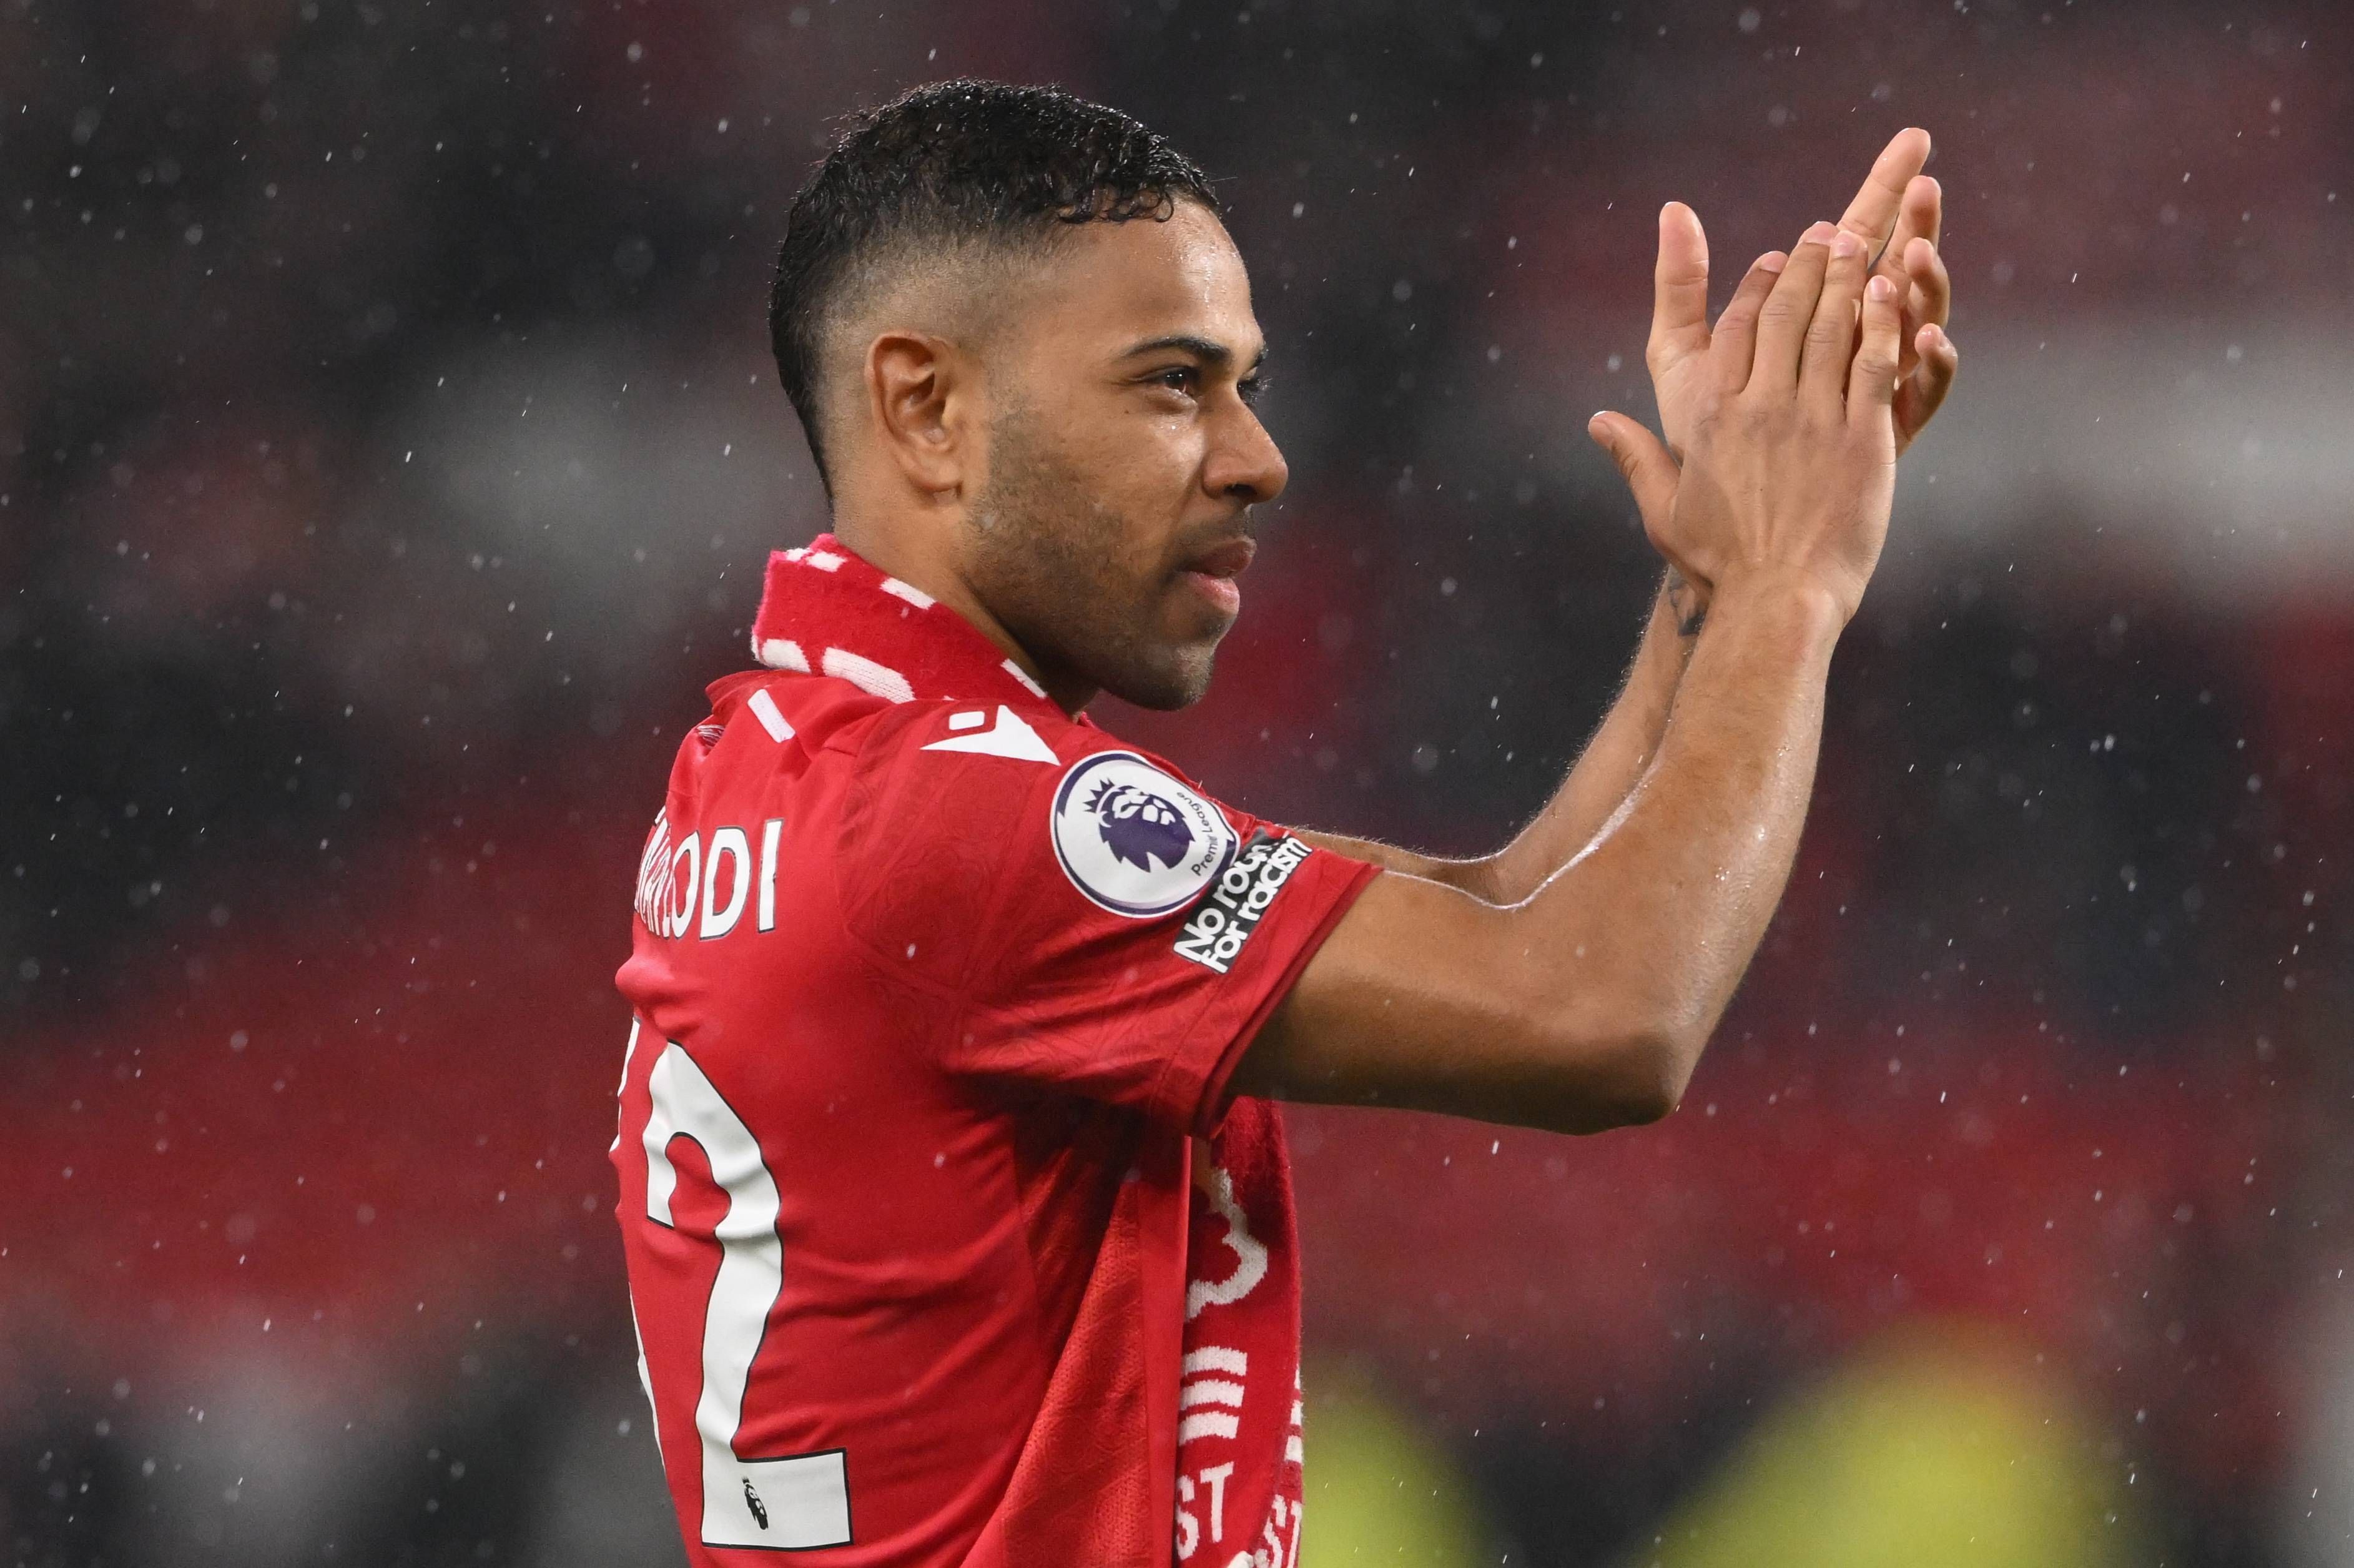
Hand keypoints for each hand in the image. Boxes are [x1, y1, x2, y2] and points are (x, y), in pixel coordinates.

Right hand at [1590, 223, 1903, 627]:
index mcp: (1714, 417)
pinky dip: (1883, 321)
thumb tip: (1598, 422)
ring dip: (1844, 278)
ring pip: (1830, 328)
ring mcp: (1813, 419)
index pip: (1733, 331)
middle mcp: (1760, 407)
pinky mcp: (1861, 438)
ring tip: (1856, 243)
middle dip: (1804, 265)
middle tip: (1821, 232)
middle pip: (1784, 315)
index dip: (1754, 289)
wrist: (1777, 601)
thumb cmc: (1721, 564)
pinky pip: (1873, 363)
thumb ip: (1634, 457)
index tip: (1771, 260)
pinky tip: (1891, 290)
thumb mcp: (1665, 510)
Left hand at [1644, 128, 1956, 461]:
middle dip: (1913, 219)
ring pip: (1918, 321)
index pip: (1855, 239)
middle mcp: (1853, 346)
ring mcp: (1876, 389)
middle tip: (1926, 174)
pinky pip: (1924, 393)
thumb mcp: (1680, 358)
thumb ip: (1680, 288)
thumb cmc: (1700, 441)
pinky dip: (1932, 364)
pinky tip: (1929, 337)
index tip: (1911, 143)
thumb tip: (1672, 208)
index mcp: (1813, 318)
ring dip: (1927, 281)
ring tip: (1920, 247)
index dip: (1882, 191)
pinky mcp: (1888, 436)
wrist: (1727, 535)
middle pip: (1895, 267)